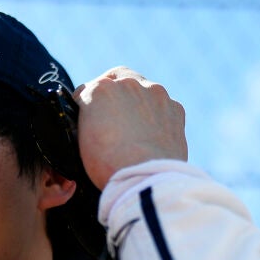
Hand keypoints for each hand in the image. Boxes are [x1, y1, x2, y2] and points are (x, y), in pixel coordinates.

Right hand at [73, 67, 187, 189]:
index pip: (86, 91)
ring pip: (142, 90)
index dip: (85, 106)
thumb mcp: (83, 142)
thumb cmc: (109, 165)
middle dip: (113, 94)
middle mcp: (128, 84)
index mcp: (100, 90)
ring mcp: (155, 93)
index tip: (87, 117)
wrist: (147, 179)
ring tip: (134, 128)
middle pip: (116, 80)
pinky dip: (157, 116)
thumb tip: (95, 122)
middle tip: (111, 115)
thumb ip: (88, 121)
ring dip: (137, 102)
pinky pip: (162, 106)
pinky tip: (152, 136)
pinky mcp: (175, 108)